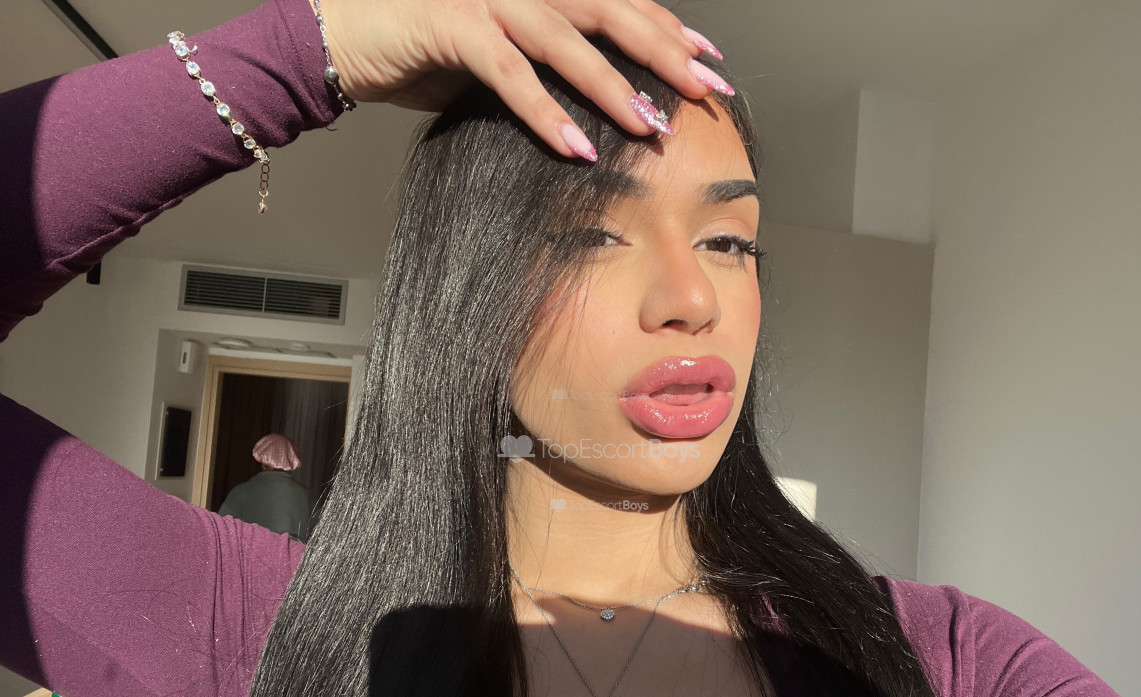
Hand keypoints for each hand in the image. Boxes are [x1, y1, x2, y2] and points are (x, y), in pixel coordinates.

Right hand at [309, 0, 729, 159]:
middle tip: (702, 89)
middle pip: (607, 8)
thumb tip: (593, 102)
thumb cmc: (419, 48)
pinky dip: (544, 111)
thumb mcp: (496, 55)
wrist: (341, 38)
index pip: (615, 1)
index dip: (664, 27)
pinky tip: (575, 147)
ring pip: (564, 39)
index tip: (707, 60)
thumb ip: (543, 65)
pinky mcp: (451, 26)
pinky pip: (508, 73)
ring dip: (611, 86)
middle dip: (661, 50)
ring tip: (650, 127)